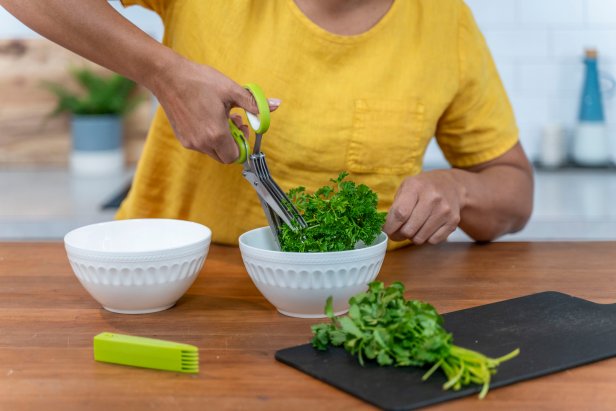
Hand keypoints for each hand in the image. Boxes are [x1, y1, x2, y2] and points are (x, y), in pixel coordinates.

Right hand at [149, 56, 279, 162]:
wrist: (167, 76)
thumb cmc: (200, 81)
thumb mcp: (231, 90)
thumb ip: (254, 103)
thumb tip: (276, 105)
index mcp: (216, 134)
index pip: (235, 156)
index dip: (243, 145)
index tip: (244, 127)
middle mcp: (201, 143)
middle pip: (225, 156)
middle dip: (234, 142)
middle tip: (235, 121)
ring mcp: (190, 142)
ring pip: (213, 150)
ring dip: (221, 138)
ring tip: (221, 115)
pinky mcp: (182, 138)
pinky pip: (201, 144)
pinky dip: (208, 135)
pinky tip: (207, 116)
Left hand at [384, 170, 465, 244]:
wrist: (451, 184)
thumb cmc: (423, 187)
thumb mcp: (406, 187)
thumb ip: (395, 206)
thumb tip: (386, 228)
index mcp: (416, 187)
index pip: (399, 214)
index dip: (390, 226)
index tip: (386, 230)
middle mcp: (432, 198)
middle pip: (408, 229)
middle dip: (398, 235)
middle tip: (397, 232)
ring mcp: (444, 211)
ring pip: (420, 238)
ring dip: (412, 237)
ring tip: (413, 227)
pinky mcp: (453, 222)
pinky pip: (432, 241)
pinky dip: (426, 238)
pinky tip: (425, 228)